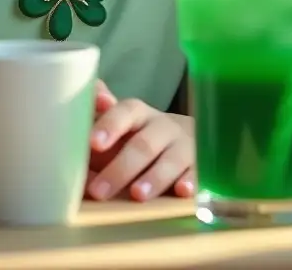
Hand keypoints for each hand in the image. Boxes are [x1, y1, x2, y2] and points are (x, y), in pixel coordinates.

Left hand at [86, 80, 194, 201]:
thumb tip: (93, 96)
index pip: (126, 112)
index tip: (94, 143)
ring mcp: (184, 147)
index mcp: (139, 115)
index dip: (110, 125)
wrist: (184, 142)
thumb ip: (97, 115)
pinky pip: (198, 173)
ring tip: (137, 195)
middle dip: (121, 167)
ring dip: (154, 177)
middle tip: (100, 191)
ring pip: (171, 160)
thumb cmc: (138, 137)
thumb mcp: (116, 126)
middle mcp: (163, 127)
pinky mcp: (199, 167)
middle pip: (144, 144)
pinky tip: (182, 191)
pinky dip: (191, 181)